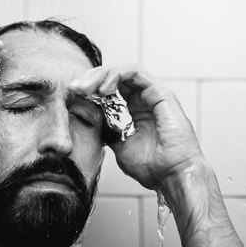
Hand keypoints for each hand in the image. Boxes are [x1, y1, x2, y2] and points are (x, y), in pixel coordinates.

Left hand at [69, 64, 203, 190]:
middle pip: (115, 76)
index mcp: (138, 110)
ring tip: (85, 88)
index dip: (91, 88)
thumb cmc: (154, 168)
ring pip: (123, 70)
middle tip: (75, 88)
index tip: (73, 95)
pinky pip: (134, 73)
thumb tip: (96, 126)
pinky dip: (115, 76)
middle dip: (92, 78)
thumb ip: (111, 133)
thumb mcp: (122, 148)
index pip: (112, 88)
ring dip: (100, 75)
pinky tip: (103, 90)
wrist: (173, 176)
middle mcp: (146, 98)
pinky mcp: (160, 92)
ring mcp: (154, 94)